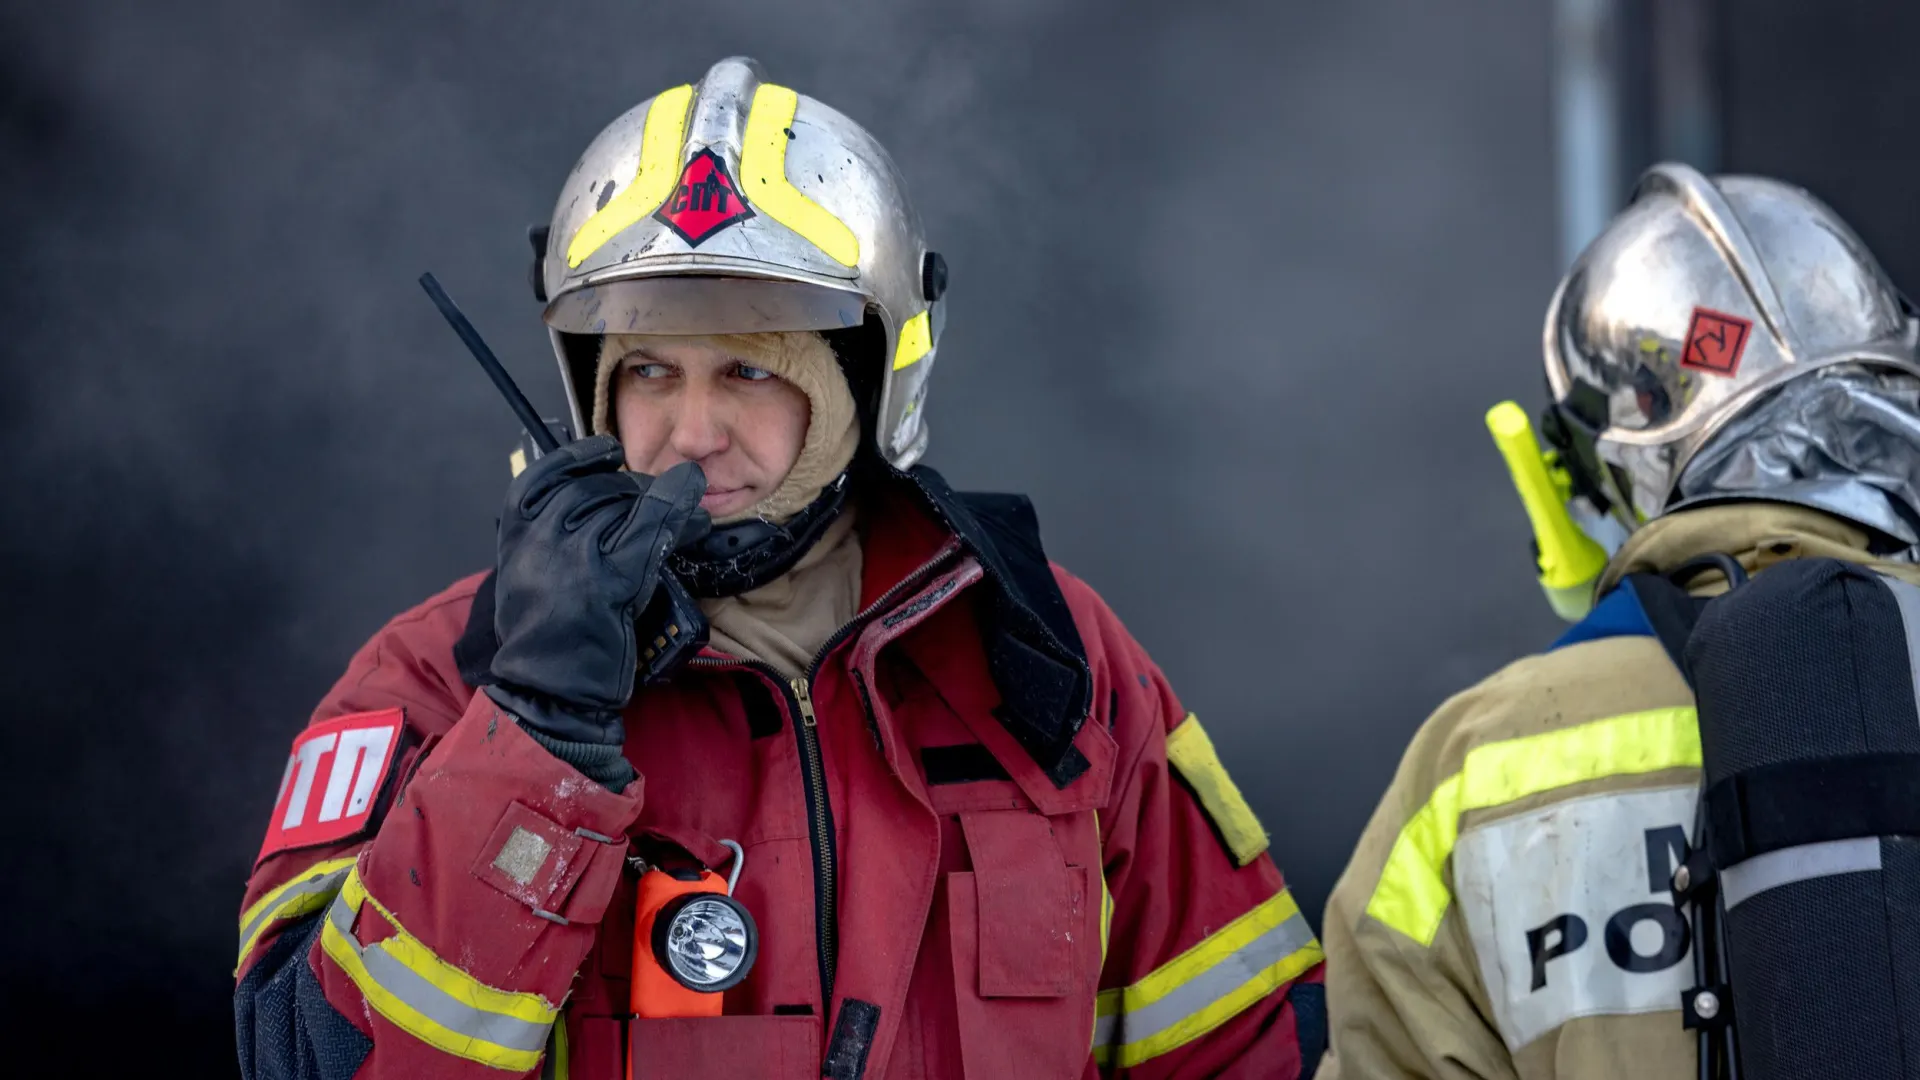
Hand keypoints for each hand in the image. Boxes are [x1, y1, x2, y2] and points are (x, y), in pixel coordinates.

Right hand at [486, 435, 709, 751]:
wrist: (547, 686)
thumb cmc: (545, 632)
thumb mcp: (529, 572)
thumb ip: (550, 534)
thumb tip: (598, 496)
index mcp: (515, 532)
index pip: (545, 474)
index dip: (581, 457)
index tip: (610, 452)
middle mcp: (541, 536)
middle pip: (596, 489)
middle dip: (634, 487)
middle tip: (662, 496)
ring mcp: (575, 556)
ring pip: (626, 507)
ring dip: (663, 501)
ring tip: (688, 508)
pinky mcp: (612, 579)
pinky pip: (651, 532)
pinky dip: (678, 515)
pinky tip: (697, 513)